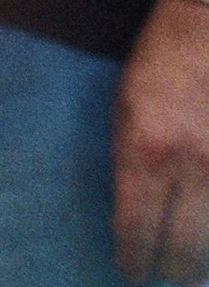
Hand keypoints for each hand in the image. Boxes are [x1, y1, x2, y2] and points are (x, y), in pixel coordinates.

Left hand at [117, 0, 208, 281]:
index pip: (137, 228)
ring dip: (202, 263)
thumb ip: (130, 164)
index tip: (130, 272)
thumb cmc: (161, 61)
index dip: (133, 259)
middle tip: (161, 277)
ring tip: (189, 271)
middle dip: (169, 271)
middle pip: (182, 247)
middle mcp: (191, 165)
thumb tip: (136, 216)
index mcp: (145, 149)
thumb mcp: (124, 107)